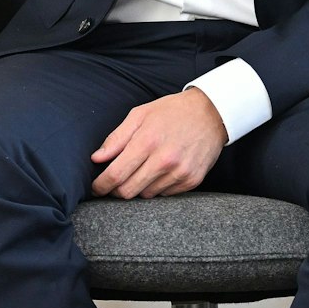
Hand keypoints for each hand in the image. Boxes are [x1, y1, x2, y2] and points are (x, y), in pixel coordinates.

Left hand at [90, 90, 226, 198]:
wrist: (212, 113)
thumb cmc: (172, 112)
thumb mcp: (140, 115)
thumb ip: (116, 138)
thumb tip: (97, 158)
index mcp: (147, 142)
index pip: (116, 175)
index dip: (101, 185)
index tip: (96, 187)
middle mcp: (164, 160)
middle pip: (129, 191)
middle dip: (116, 190)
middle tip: (113, 183)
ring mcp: (180, 172)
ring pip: (146, 195)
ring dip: (138, 188)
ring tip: (140, 171)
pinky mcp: (192, 181)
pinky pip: (165, 195)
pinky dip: (157, 187)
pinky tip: (159, 172)